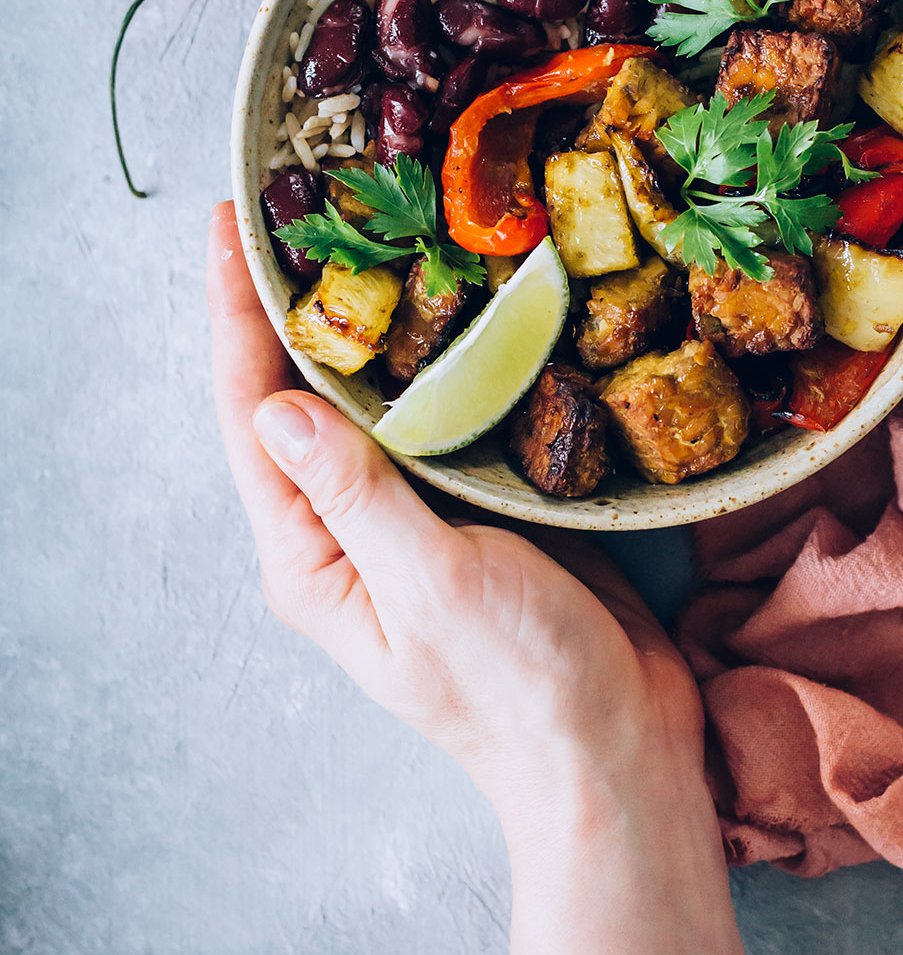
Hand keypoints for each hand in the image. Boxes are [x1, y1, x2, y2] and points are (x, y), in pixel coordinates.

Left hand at [206, 204, 702, 823]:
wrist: (616, 750)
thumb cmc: (519, 687)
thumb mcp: (433, 586)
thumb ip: (357, 495)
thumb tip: (277, 406)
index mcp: (312, 558)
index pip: (254, 418)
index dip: (237, 317)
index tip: (234, 229)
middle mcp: (345, 533)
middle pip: (297, 398)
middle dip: (287, 304)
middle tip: (293, 204)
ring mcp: (409, 517)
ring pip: (367, 400)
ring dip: (360, 320)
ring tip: (359, 231)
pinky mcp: (471, 506)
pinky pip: (436, 415)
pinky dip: (433, 355)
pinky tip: (448, 302)